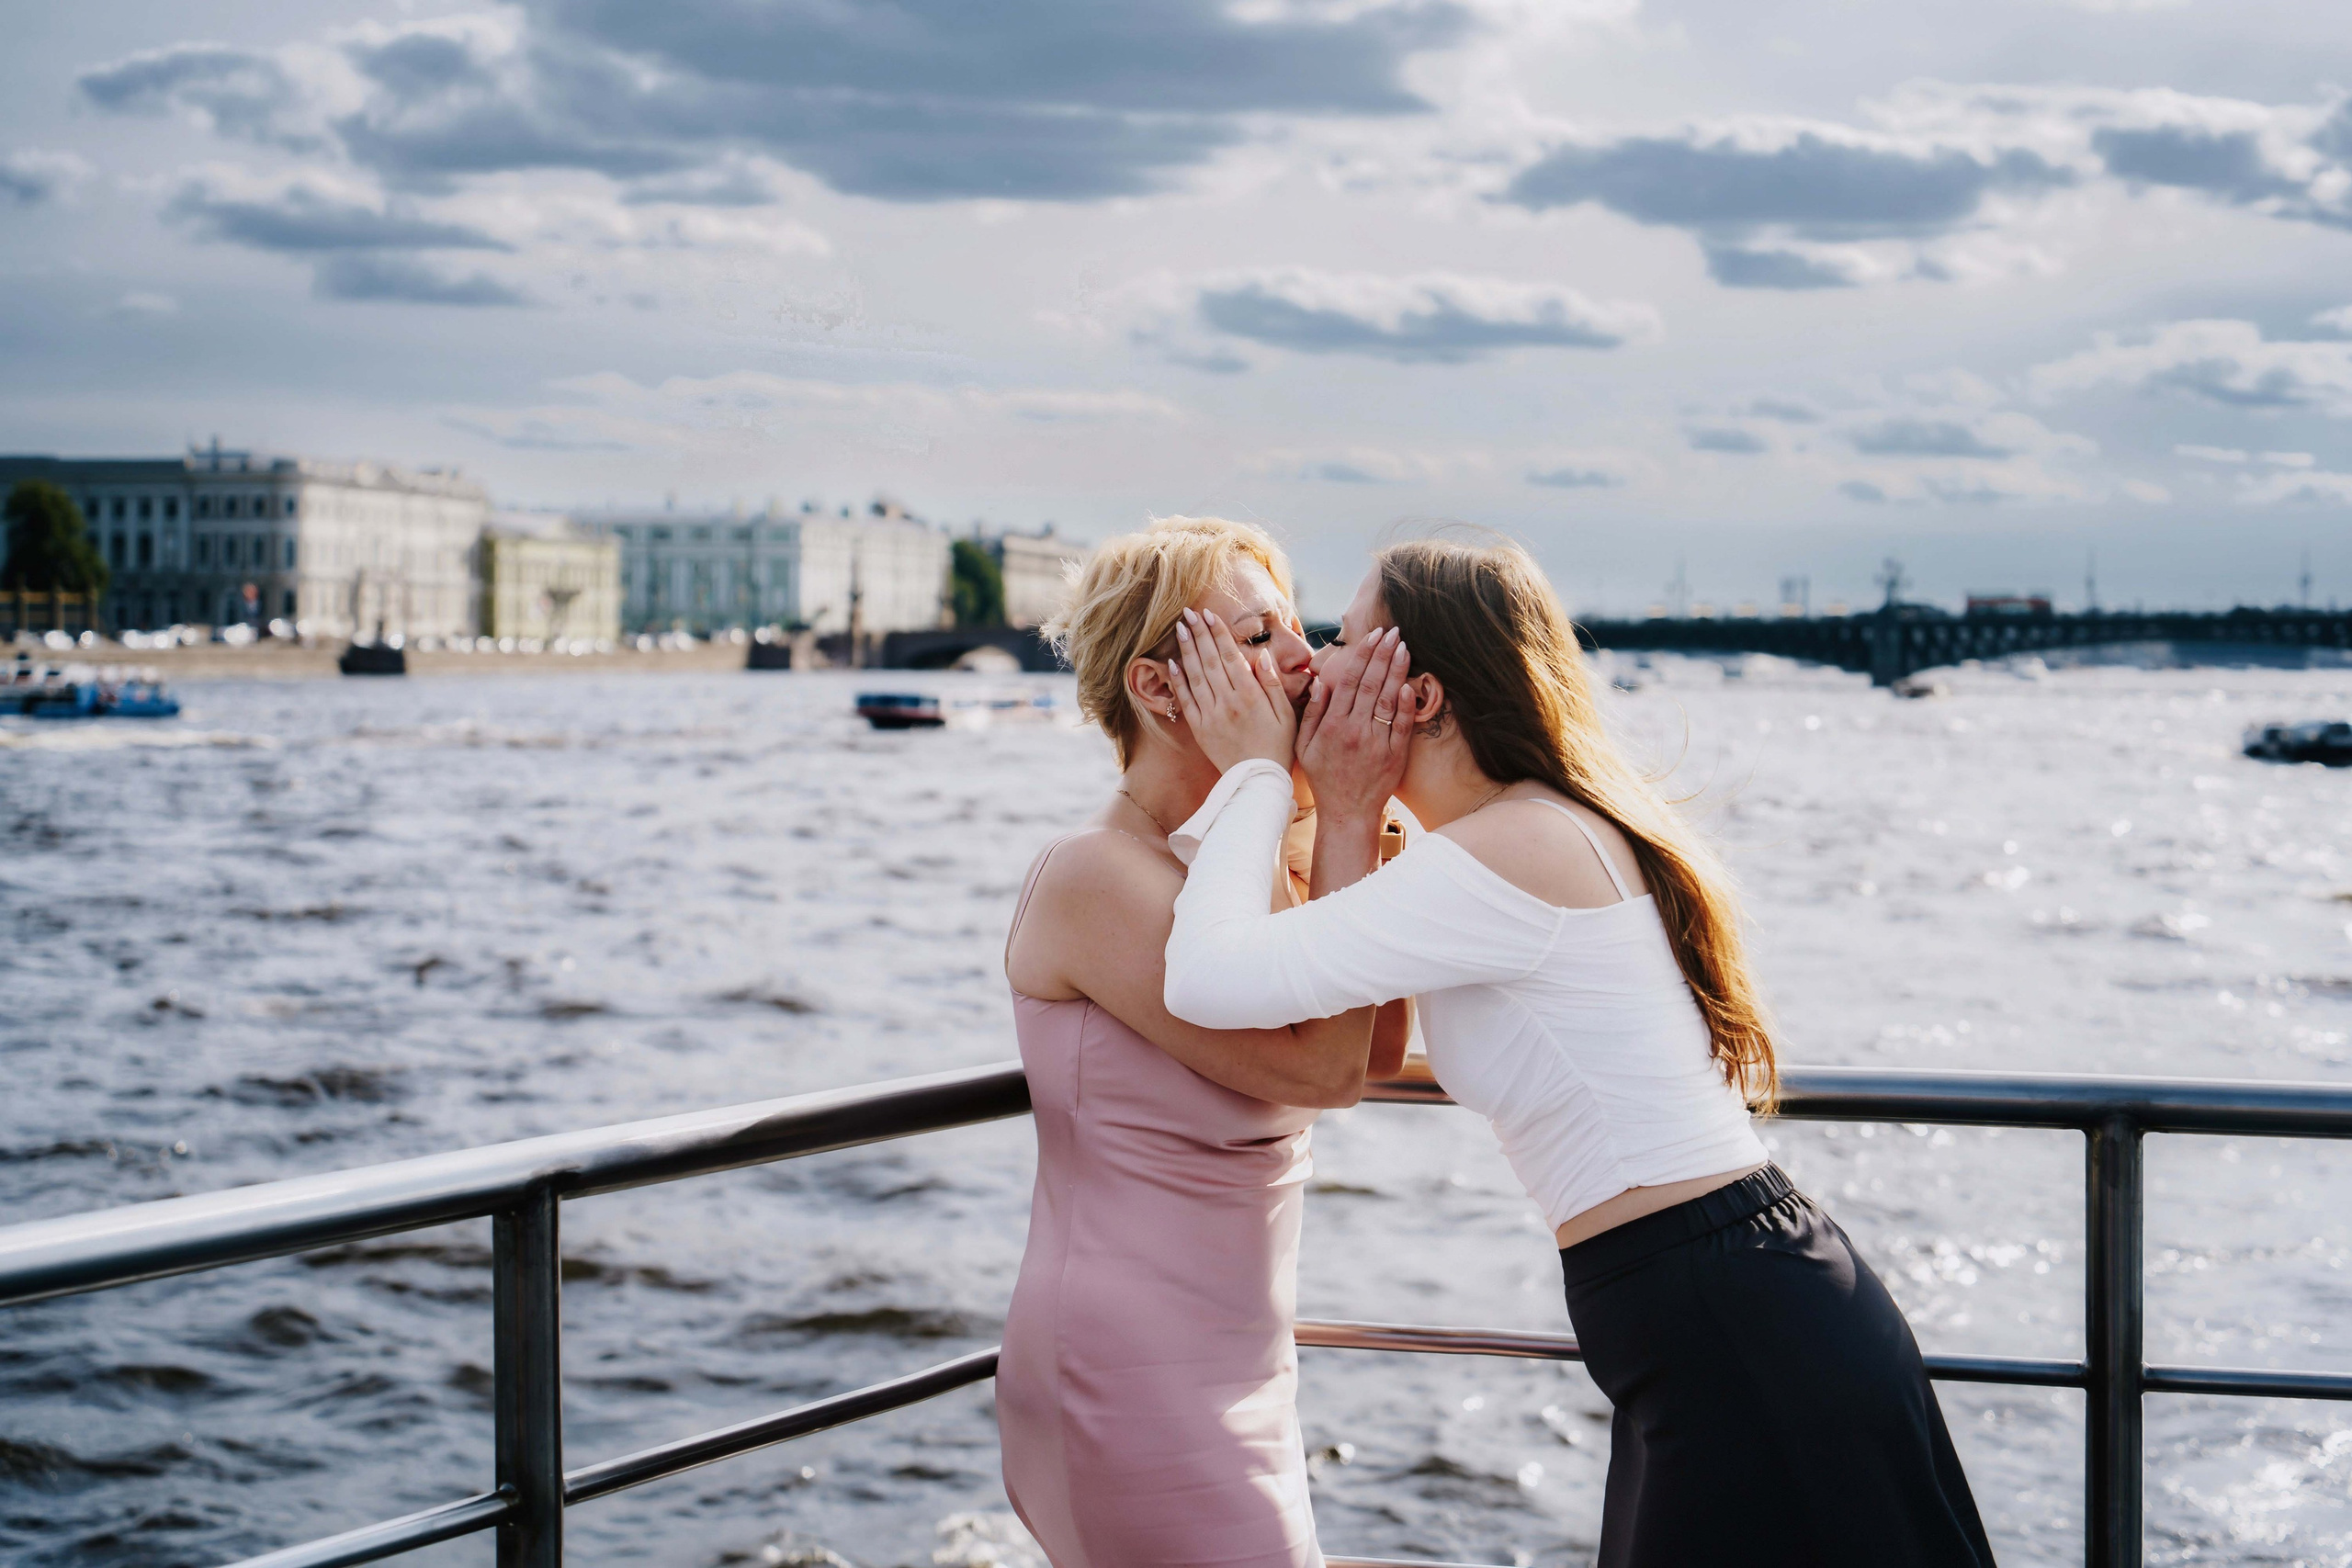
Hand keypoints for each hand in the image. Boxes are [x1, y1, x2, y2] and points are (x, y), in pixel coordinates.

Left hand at [1168, 609, 1296, 772]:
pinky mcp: (1200, 729)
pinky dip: (1179, 681)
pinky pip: (1186, 701)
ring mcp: (1211, 716)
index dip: (1219, 633)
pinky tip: (1173, 663)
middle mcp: (1227, 702)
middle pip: (1210, 661)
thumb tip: (1262, 656)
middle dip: (1199, 634)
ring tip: (1179, 629)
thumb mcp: (1286, 715)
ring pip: (1196, 676)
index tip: (1209, 615)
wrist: (1258, 781)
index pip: (1231, 656)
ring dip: (1186, 650)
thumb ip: (1272, 684)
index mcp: (1250, 696)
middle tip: (1188, 612)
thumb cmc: (1278, 747)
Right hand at [1297, 626, 1412, 828]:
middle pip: (1370, 684)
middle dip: (1382, 654)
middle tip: (1393, 631)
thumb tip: (1321, 682)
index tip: (1373, 636)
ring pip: (1387, 699)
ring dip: (1396, 671)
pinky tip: (1408, 683)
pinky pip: (1401, 726)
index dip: (1362, 655)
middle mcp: (1354, 731)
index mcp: (1333, 725)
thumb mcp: (1306, 747)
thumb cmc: (1325, 778)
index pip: (1349, 681)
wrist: (1347, 813)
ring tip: (1404, 647)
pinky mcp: (1394, 756)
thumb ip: (1313, 713)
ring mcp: (1376, 743)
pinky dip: (1405, 705)